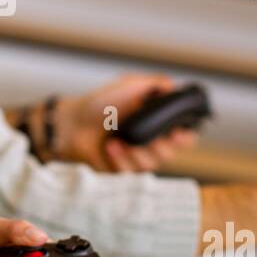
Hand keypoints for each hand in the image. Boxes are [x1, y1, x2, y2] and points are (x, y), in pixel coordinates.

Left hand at [57, 73, 197, 171]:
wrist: (71, 122)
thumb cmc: (98, 103)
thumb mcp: (128, 85)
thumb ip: (154, 83)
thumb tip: (175, 87)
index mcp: (154, 122)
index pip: (182, 135)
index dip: (184, 137)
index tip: (178, 134)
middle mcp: (148, 141)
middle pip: (169, 153)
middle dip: (160, 146)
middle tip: (149, 138)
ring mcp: (134, 157)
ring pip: (151, 164)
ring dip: (136, 152)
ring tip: (119, 140)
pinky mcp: (121, 171)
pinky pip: (130, 172)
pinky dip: (120, 159)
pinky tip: (110, 147)